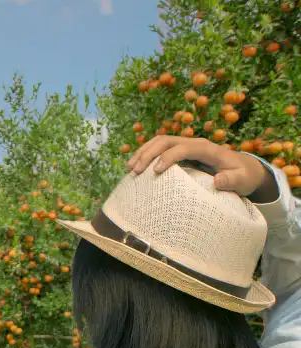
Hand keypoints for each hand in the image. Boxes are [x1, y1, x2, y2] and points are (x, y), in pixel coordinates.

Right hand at [126, 136, 274, 198]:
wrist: (244, 168)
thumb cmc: (242, 176)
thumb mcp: (242, 180)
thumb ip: (232, 180)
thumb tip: (218, 180)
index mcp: (208, 149)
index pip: (183, 147)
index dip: (168, 157)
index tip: (156, 172)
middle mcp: (194, 144)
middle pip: (166, 141)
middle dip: (148, 153)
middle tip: (135, 171)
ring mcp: (186, 146)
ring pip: (159, 142)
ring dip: (143, 152)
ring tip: (130, 168)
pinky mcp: (180, 152)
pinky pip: (160, 149)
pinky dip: (146, 155)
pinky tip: (135, 166)